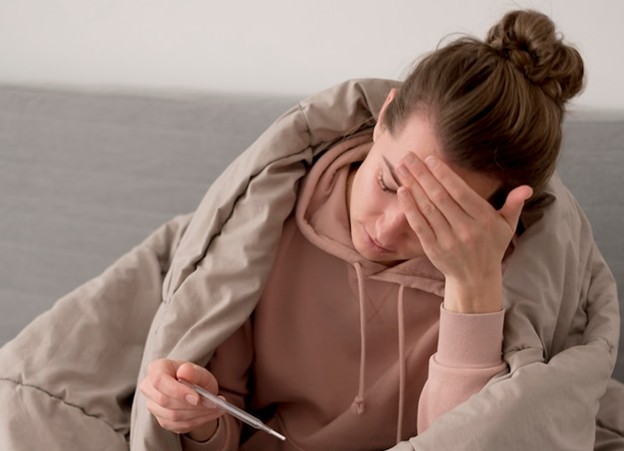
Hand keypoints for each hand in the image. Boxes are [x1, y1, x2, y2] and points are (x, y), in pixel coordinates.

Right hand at [139, 359, 224, 440]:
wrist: (196, 390)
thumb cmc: (195, 377)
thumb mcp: (199, 371)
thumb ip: (193, 372)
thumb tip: (185, 371)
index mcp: (156, 368)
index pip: (159, 381)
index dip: (177, 391)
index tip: (196, 398)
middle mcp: (149, 387)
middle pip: (166, 401)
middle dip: (192, 405)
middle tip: (214, 404)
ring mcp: (153, 406)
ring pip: (173, 416)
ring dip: (198, 414)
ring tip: (217, 408)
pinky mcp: (161, 420)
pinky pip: (178, 425)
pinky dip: (198, 421)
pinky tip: (211, 414)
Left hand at [396, 154, 531, 312]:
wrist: (475, 279)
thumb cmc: (491, 246)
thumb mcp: (507, 226)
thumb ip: (514, 205)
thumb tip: (527, 188)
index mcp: (483, 220)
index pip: (460, 192)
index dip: (444, 175)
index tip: (430, 159)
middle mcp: (465, 229)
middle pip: (440, 197)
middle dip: (423, 174)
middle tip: (408, 156)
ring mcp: (447, 240)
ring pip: (427, 208)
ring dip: (413, 186)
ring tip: (401, 168)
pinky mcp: (433, 248)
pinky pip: (419, 225)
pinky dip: (410, 208)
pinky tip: (402, 191)